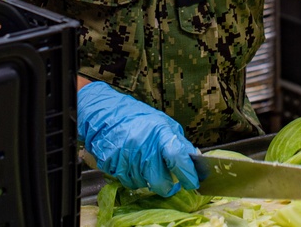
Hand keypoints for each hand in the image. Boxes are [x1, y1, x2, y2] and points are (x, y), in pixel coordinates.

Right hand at [77, 81, 199, 195]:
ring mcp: (128, 158)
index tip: (194, 182)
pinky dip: (135, 177)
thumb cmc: (137, 118)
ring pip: (144, 184)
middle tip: (170, 182)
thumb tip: (193, 160)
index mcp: (159, 134)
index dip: (189, 174)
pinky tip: (134, 164)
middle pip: (160, 182)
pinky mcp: (114, 166)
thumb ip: (178, 141)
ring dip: (149, 179)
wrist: (107, 114)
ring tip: (146, 164)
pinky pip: (129, 182)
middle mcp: (144, 148)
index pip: (178, 158)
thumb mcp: (163, 123)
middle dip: (168, 187)